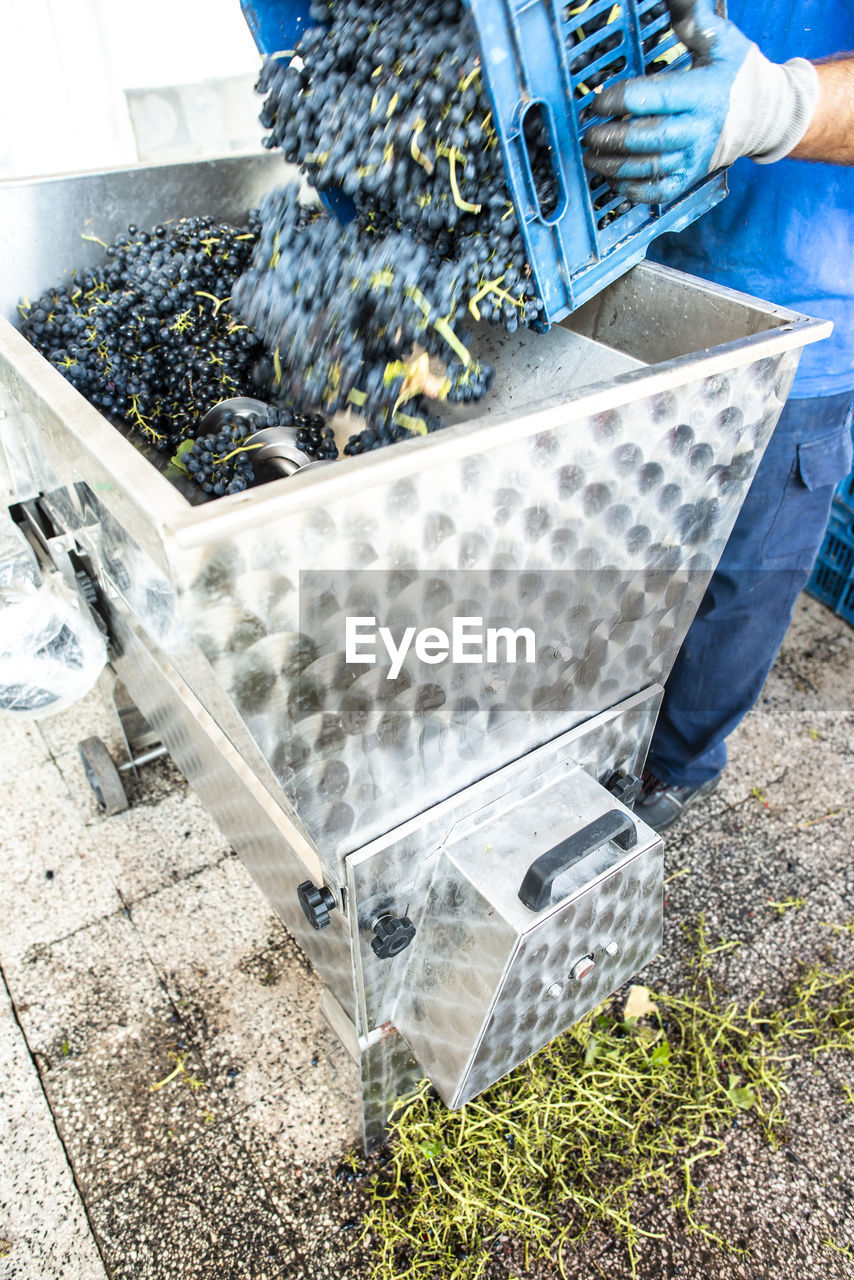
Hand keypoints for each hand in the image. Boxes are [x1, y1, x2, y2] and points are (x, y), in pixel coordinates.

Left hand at [582, 0, 818, 204]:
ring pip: (647, 168)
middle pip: (645, 138)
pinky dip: (631, 190)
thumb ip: (692, 19)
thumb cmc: (737, 74)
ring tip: (591, 156)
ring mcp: (693, 158)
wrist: (765, 115)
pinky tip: (613, 179)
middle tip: (589, 134)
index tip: (598, 100)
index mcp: (702, 93)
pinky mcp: (689, 178)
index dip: (617, 99)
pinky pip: (657, 192)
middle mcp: (697, 129)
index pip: (651, 98)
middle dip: (610, 137)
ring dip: (613, 165)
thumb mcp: (720, 40)